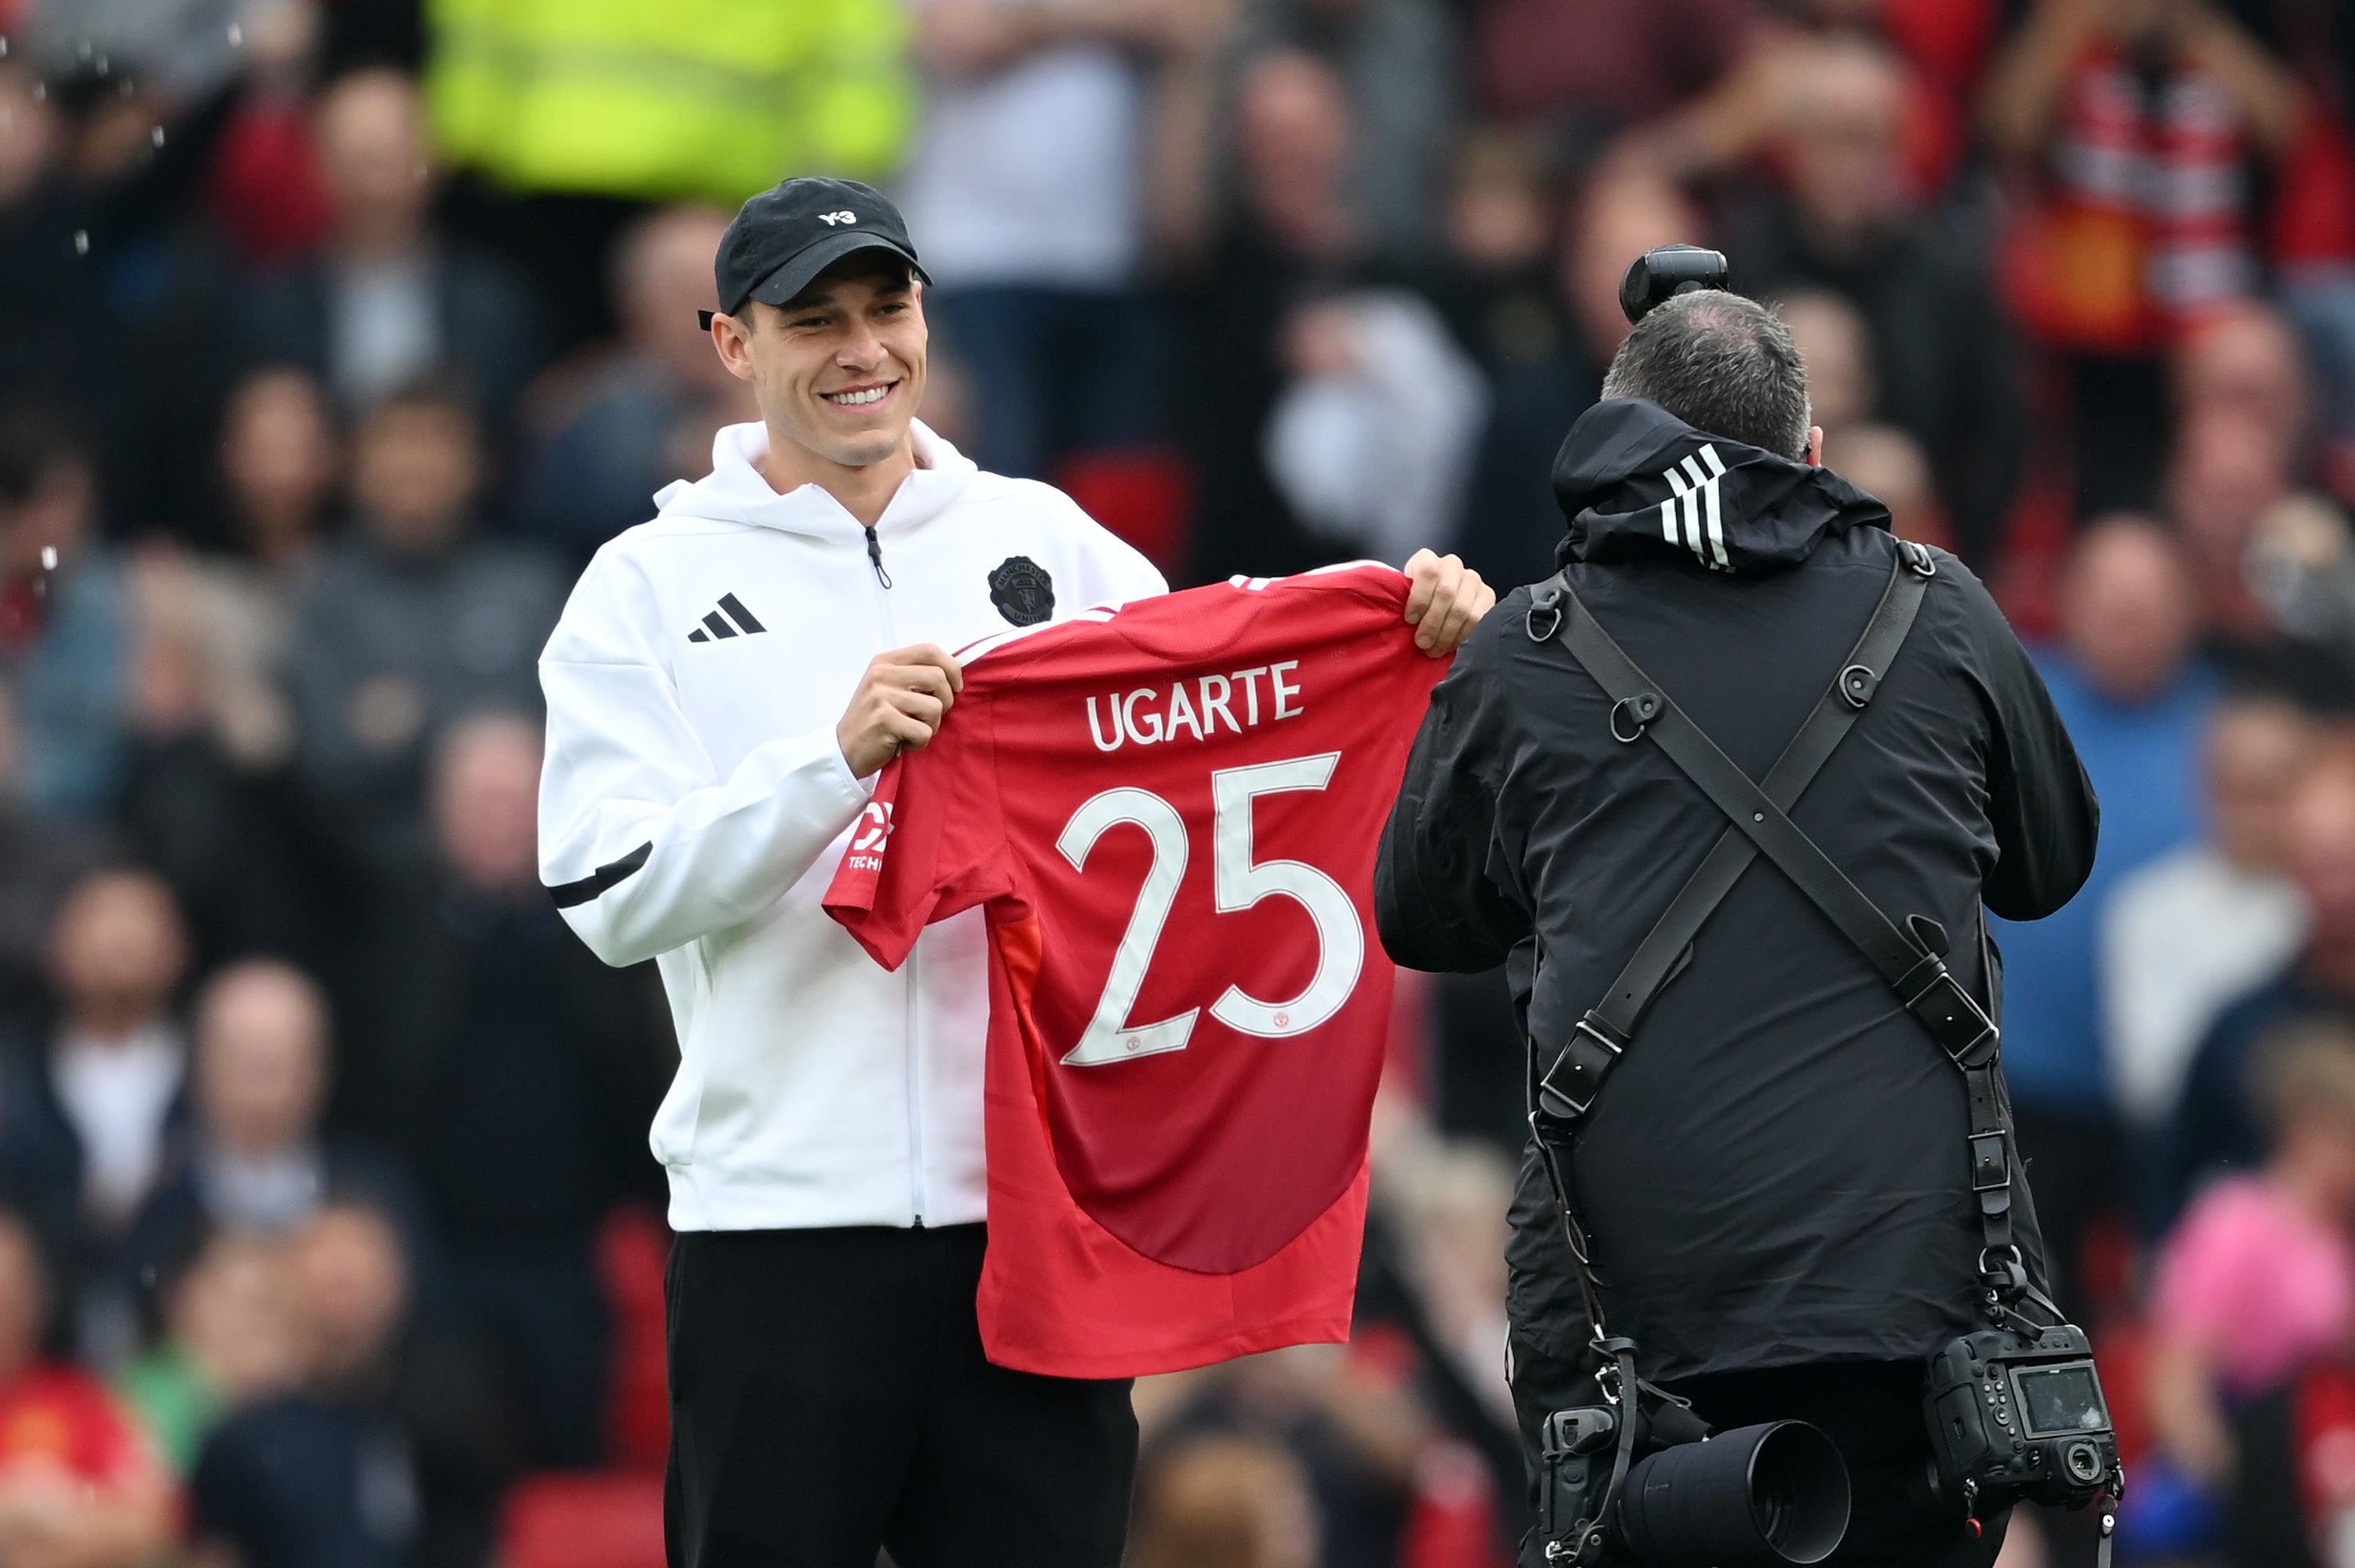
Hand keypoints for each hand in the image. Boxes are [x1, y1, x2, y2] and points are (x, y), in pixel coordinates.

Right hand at [838, 644, 963, 777]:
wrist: (844, 750)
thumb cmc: (873, 720)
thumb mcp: (888, 688)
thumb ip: (914, 676)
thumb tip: (953, 674)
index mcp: (885, 662)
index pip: (929, 651)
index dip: (952, 668)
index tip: (955, 687)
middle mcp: (882, 674)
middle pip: (938, 678)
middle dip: (946, 702)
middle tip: (930, 717)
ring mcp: (881, 696)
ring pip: (935, 707)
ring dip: (931, 726)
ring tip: (911, 731)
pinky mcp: (884, 720)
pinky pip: (924, 731)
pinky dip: (920, 743)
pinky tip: (903, 742)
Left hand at [1401, 549, 1493, 655]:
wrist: (1435, 602)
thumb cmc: (1414, 601)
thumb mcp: (1402, 597)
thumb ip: (1400, 601)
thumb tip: (1393, 619)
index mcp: (1427, 559)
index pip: (1427, 571)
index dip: (1419, 597)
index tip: (1410, 620)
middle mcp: (1452, 565)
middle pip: (1446, 592)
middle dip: (1433, 622)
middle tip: (1422, 643)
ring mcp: (1472, 578)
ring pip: (1462, 608)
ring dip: (1446, 633)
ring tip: (1435, 650)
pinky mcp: (1487, 595)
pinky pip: (1477, 618)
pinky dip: (1462, 635)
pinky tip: (1450, 646)